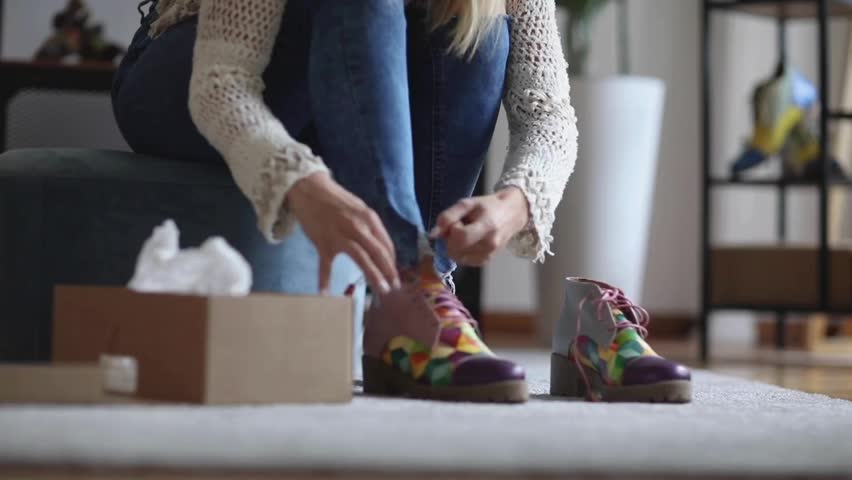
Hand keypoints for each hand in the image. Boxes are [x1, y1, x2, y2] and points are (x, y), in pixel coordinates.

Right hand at [288, 172, 399, 294]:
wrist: (309, 188)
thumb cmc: (337, 200)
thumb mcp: (360, 208)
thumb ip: (370, 227)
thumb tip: (381, 248)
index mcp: (369, 218)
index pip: (386, 244)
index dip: (392, 262)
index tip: (395, 275)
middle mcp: (358, 227)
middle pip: (378, 253)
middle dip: (389, 272)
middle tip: (395, 287)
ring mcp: (340, 236)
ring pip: (361, 258)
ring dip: (373, 275)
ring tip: (382, 290)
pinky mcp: (323, 243)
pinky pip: (325, 266)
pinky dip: (324, 281)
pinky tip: (326, 294)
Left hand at [429, 187, 529, 265]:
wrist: (512, 214)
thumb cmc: (488, 206)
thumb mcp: (467, 203)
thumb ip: (448, 216)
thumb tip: (432, 234)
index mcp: (487, 226)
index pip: (460, 237)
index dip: (451, 230)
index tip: (456, 222)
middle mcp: (489, 244)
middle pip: (456, 252)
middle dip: (450, 240)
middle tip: (458, 228)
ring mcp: (489, 255)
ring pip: (458, 258)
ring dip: (455, 247)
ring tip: (465, 234)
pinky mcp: (486, 261)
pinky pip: (464, 261)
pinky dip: (461, 252)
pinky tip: (469, 242)